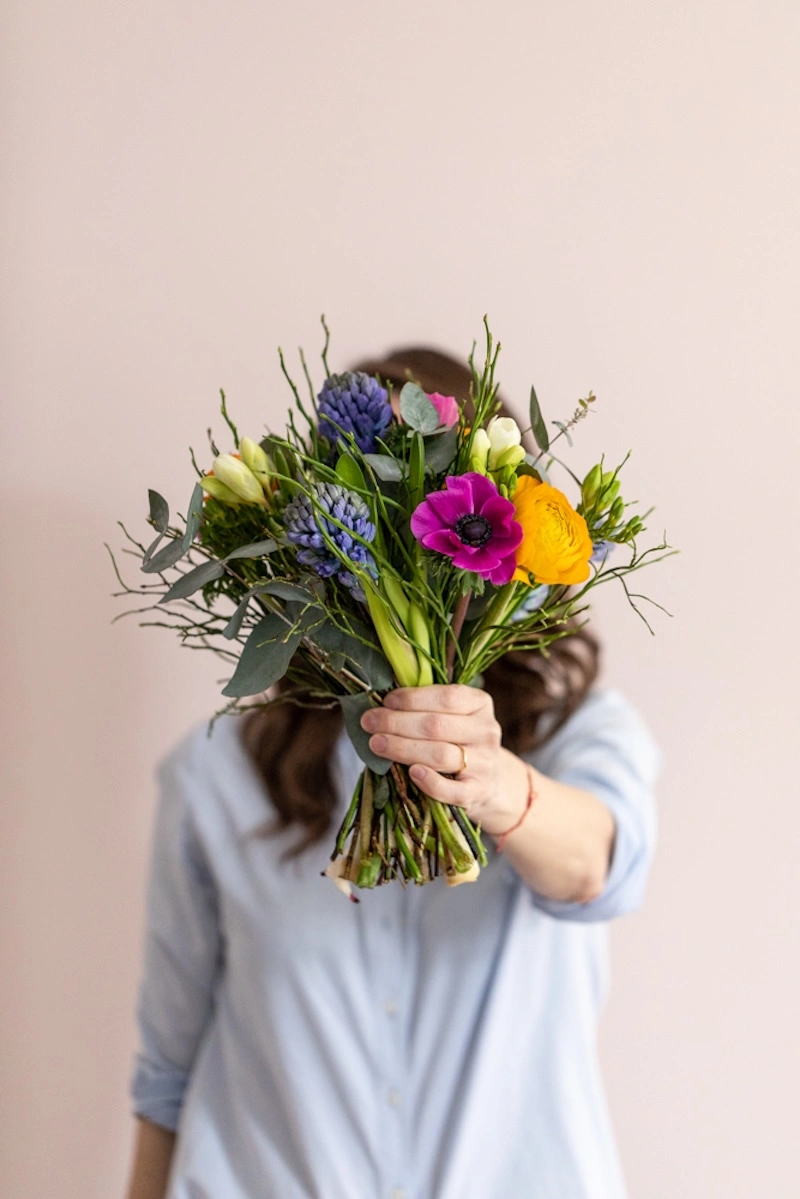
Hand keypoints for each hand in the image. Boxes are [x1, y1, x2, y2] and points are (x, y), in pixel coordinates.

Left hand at [359, 684, 529, 835]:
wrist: (488, 781)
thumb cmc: (457, 741)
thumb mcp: (452, 716)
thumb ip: (425, 707)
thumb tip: (382, 704)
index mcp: (480, 704)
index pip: (446, 697)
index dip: (412, 699)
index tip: (385, 701)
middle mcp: (486, 731)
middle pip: (436, 725)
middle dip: (396, 723)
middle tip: (369, 722)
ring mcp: (485, 763)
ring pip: (440, 754)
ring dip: (402, 748)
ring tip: (376, 744)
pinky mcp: (478, 792)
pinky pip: (452, 790)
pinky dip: (430, 782)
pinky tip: (411, 773)